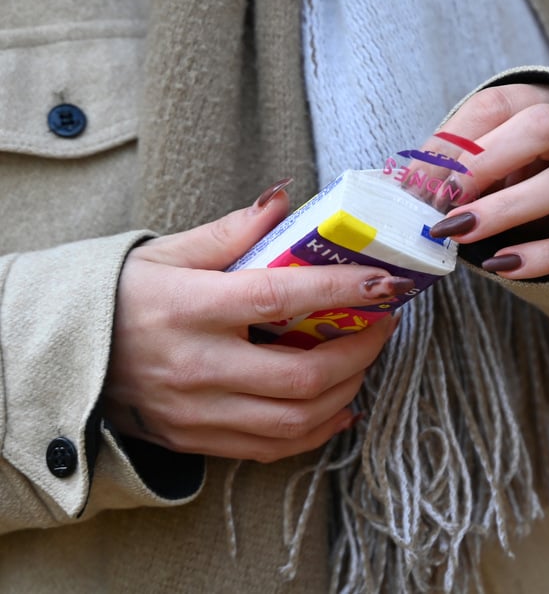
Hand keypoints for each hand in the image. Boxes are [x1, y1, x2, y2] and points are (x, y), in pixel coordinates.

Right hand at [103, 181, 407, 462]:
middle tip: (383, 325)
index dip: (340, 290)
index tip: (384, 283)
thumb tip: (282, 200)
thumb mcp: (168, 253)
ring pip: (294, 420)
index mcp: (189, 307)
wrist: (63, 357)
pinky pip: (272, 448)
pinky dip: (316, 431)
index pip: (279, 298)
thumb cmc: (122, 297)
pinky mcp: (198, 440)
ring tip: (364, 361)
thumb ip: (231, 231)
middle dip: (360, 351)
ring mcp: (197, 412)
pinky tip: (340, 406)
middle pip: (301, 375)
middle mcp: (197, 366)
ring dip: (346, 391)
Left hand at [428, 84, 548, 278]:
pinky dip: (540, 256)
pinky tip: (501, 264)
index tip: (415, 179)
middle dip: (483, 161)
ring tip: (459, 232)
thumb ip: (465, 161)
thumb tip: (409, 186)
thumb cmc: (538, 171)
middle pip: (542, 126)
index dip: (453, 139)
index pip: (498, 105)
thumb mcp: (503, 154)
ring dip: (505, 207)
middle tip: (441, 198)